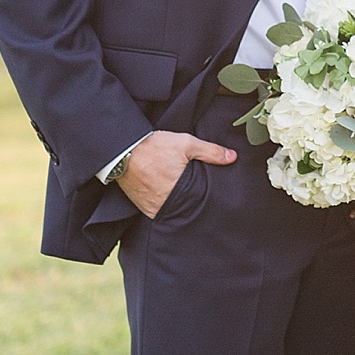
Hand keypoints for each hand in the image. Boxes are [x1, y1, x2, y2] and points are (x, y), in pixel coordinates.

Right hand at [120, 130, 236, 218]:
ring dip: (176, 204)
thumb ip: (211, 152)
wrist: (122, 150)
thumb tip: (233, 157)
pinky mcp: (142, 207)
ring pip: (171, 210)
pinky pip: (156, 210)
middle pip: (186, 208)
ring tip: (179, 194)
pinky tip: (165, 195)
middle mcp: (167, 204)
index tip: (208, 195)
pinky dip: (162, 204)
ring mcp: (153, 207)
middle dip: (191, 202)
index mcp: (181, 191)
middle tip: (194, 195)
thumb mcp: (186, 144)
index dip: (205, 198)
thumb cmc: (154, 146)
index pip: (200, 201)